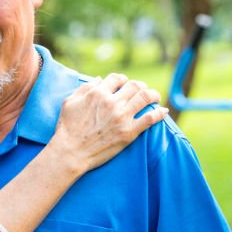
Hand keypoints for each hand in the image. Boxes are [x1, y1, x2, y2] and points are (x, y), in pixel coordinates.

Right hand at [49, 73, 166, 172]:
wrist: (71, 153)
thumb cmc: (67, 129)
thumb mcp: (70, 102)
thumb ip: (85, 88)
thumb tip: (99, 80)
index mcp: (98, 93)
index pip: (117, 78)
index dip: (123, 79)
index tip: (125, 84)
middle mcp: (112, 102)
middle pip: (134, 85)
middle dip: (141, 86)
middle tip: (144, 90)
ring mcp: (122, 117)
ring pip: (145, 98)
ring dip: (153, 95)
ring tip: (156, 97)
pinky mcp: (129, 132)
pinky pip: (150, 118)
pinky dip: (159, 113)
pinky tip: (163, 111)